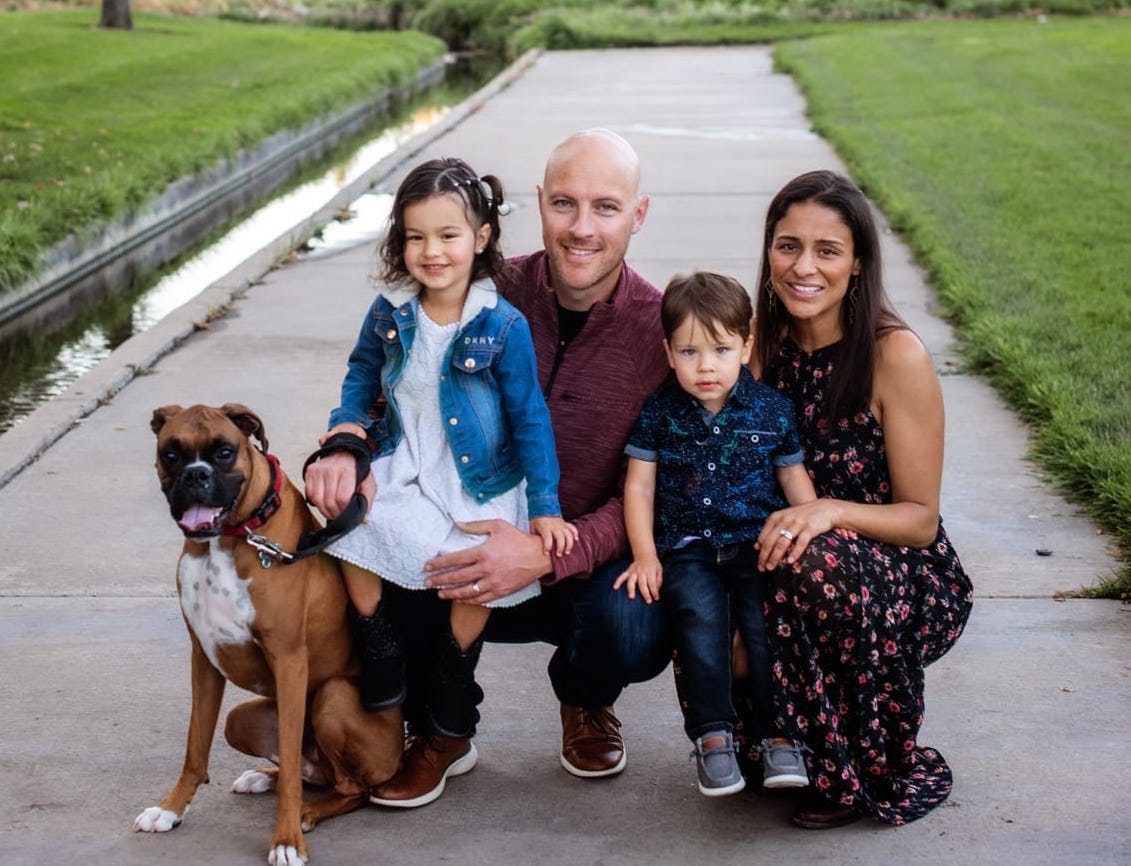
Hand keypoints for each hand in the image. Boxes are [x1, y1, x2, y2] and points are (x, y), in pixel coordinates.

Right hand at [304, 424, 370, 520]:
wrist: (346, 451)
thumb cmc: (357, 468)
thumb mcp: (368, 482)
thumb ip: (367, 501)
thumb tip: (363, 519)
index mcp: (348, 471)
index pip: (342, 498)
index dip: (344, 511)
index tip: (348, 515)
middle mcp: (331, 469)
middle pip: (329, 501)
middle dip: (335, 514)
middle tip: (340, 517)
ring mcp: (319, 470)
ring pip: (317, 499)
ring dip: (325, 511)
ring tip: (332, 512)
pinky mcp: (310, 471)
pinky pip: (310, 494)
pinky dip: (316, 502)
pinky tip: (324, 502)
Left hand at [424, 519, 551, 603]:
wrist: (538, 556)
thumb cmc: (517, 539)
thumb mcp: (497, 526)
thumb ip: (475, 525)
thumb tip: (457, 524)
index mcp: (483, 552)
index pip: (455, 559)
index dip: (439, 564)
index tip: (427, 566)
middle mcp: (486, 569)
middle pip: (457, 577)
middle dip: (439, 580)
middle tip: (427, 582)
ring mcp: (493, 582)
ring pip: (466, 591)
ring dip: (450, 593)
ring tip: (439, 594)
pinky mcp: (500, 591)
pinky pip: (480, 599)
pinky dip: (468, 600)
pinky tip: (459, 599)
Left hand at [530, 516, 578, 556]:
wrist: (543, 506)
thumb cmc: (537, 519)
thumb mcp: (533, 528)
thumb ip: (535, 537)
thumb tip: (535, 548)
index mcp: (545, 527)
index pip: (547, 538)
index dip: (547, 546)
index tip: (546, 553)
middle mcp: (554, 526)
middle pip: (560, 537)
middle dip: (560, 547)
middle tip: (559, 555)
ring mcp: (561, 524)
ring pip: (568, 534)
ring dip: (569, 544)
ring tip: (567, 552)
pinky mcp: (565, 523)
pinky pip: (572, 528)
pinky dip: (575, 533)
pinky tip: (576, 540)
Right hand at [612, 557, 662, 603]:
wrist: (645, 554)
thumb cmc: (653, 564)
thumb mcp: (659, 570)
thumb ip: (658, 580)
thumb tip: (656, 591)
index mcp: (650, 571)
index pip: (652, 583)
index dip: (654, 591)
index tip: (656, 598)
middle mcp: (641, 571)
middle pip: (642, 583)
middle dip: (645, 593)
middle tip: (648, 601)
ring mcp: (633, 571)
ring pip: (631, 580)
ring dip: (631, 589)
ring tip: (631, 597)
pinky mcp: (628, 571)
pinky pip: (622, 576)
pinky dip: (618, 581)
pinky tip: (615, 587)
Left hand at [756, 499, 840, 570]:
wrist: (826, 508)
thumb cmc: (803, 516)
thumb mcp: (784, 519)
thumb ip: (771, 531)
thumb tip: (757, 546)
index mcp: (776, 517)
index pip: (763, 536)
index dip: (760, 551)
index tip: (759, 562)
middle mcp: (785, 519)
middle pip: (770, 541)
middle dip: (764, 556)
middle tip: (763, 568)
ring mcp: (797, 523)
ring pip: (782, 543)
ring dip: (775, 557)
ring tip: (772, 567)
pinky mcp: (810, 528)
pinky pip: (800, 543)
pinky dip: (794, 553)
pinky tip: (790, 561)